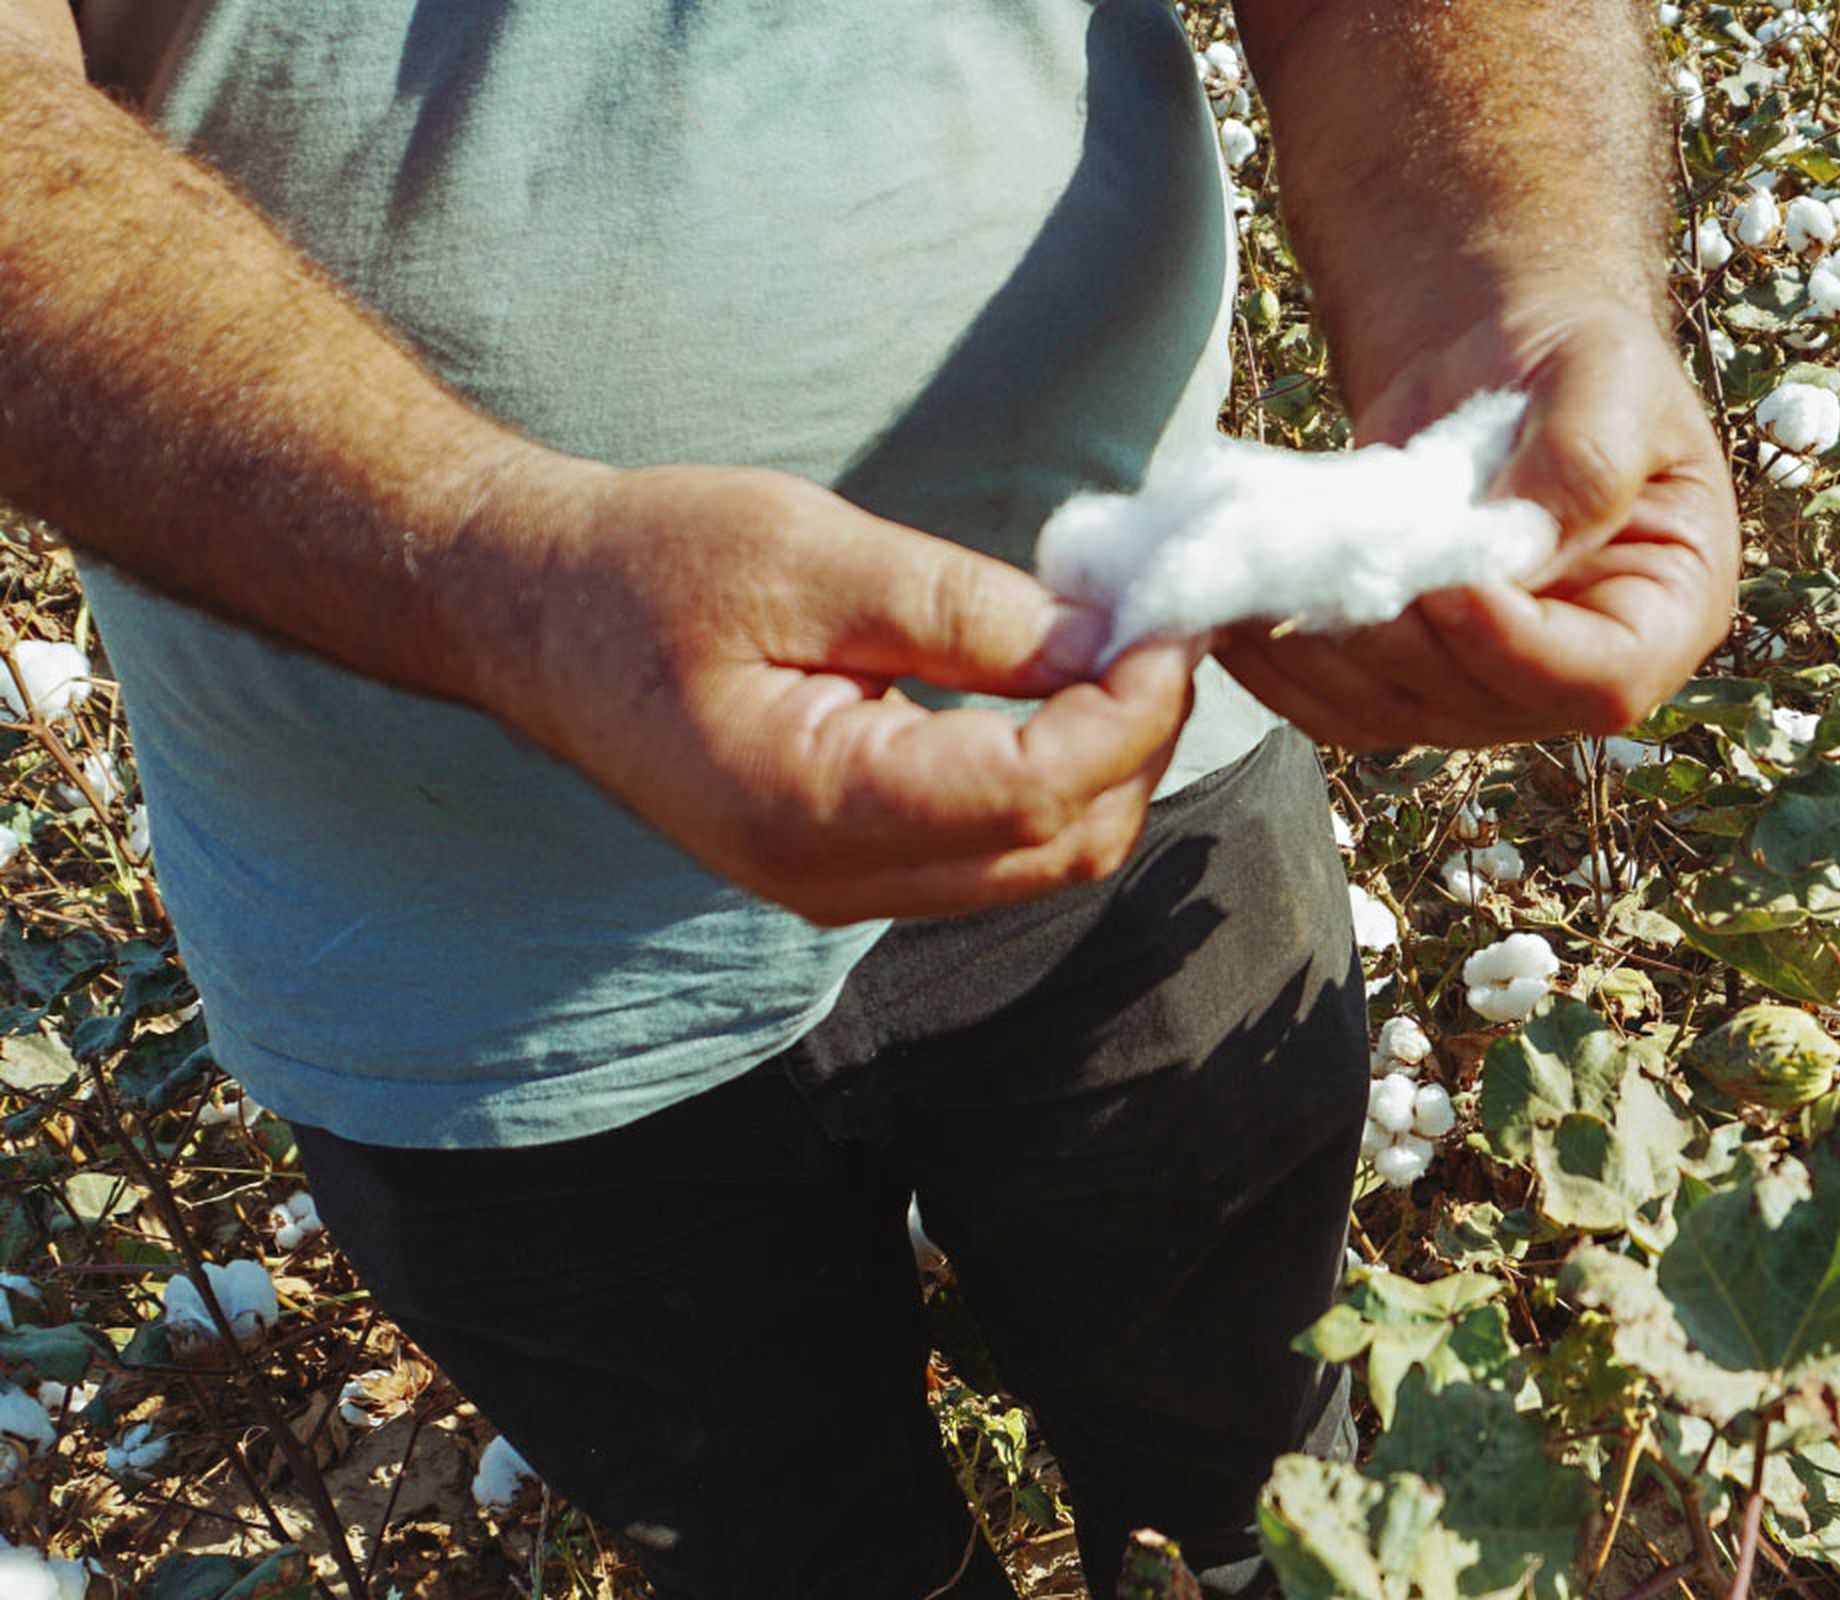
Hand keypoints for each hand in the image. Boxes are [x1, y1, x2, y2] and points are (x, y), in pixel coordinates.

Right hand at [457, 457, 1198, 924]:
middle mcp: (834, 879)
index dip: (1132, 709)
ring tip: (1120, 649)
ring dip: (1105, 764)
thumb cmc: (649, 567)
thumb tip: (1105, 641)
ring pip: (1040, 861)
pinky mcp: (853, 868)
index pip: (1036, 792)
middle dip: (1137, 741)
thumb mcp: (807, 554)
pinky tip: (1060, 692)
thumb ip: (963, 609)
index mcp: (813, 805)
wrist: (536, 616)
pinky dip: (1055, 779)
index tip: (1173, 620)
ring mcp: (843, 888)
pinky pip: (996, 851)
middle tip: (1159, 627)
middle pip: (1060, 848)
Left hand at [1213, 297, 1739, 748]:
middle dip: (1406, 644)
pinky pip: (1335, 704)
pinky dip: (1279, 667)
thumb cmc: (1573, 356)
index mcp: (1667, 611)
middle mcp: (1578, 669)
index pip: (1604, 679)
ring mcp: (1486, 686)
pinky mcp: (1405, 677)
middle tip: (1342, 568)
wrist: (1499, 360)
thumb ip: (1584, 458)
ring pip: (1396, 714)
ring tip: (1267, 587)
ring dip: (1325, 658)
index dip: (1524, 651)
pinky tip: (1232, 616)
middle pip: (1486, 706)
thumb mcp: (1608, 373)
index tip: (1451, 591)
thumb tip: (1521, 545)